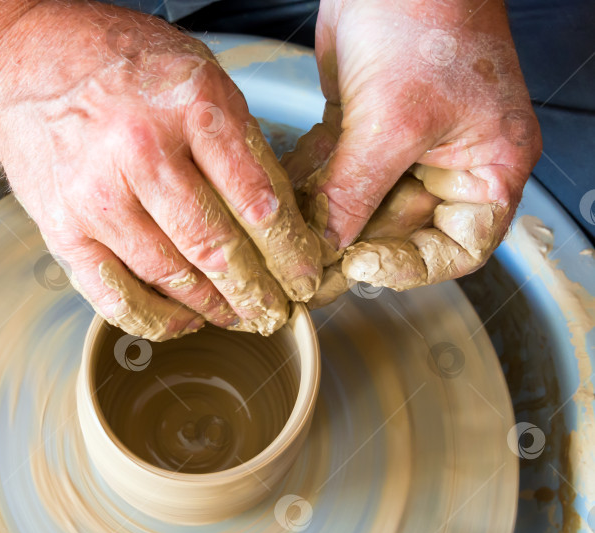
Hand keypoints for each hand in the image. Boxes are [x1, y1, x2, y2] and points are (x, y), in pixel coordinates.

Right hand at [0, 3, 321, 339]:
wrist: (24, 63)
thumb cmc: (117, 66)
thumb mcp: (198, 74)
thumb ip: (237, 140)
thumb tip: (276, 214)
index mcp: (191, 106)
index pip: (258, 199)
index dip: (289, 250)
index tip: (304, 274)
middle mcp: (143, 153)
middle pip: (217, 247)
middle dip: (257, 292)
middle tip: (277, 312)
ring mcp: (98, 196)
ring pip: (172, 277)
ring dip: (213, 308)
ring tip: (237, 316)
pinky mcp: (63, 228)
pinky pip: (115, 296)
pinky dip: (156, 320)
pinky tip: (182, 322)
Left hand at [281, 0, 540, 306]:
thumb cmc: (429, 16)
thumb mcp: (394, 122)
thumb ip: (358, 192)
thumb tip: (331, 247)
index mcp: (487, 167)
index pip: (456, 249)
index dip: (410, 268)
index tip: (362, 267)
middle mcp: (448, 162)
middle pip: (398, 230)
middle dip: (352, 244)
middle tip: (308, 266)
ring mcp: (402, 146)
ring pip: (359, 204)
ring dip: (324, 218)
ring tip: (290, 236)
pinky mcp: (363, 129)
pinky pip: (335, 173)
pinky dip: (310, 184)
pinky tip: (285, 196)